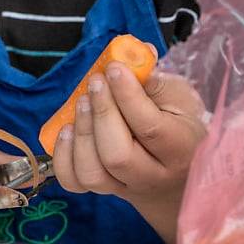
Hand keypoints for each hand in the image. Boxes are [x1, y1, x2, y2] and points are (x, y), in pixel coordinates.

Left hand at [52, 63, 206, 243]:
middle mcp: (153, 176)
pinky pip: (75, 182)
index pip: (150, 128)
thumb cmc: (178, 125)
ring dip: (81, 134)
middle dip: (101, 114)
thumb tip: (134, 53)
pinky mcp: (104, 191)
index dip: (127, 96)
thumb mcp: (179, 99)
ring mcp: (125, 188)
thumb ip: (155, 80)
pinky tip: (66, 130)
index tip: (114, 69)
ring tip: (81, 103)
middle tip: (96, 83)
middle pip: (118, 156)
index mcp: (180, 149)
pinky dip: (63, 157)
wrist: (176, 172)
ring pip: (93, 173)